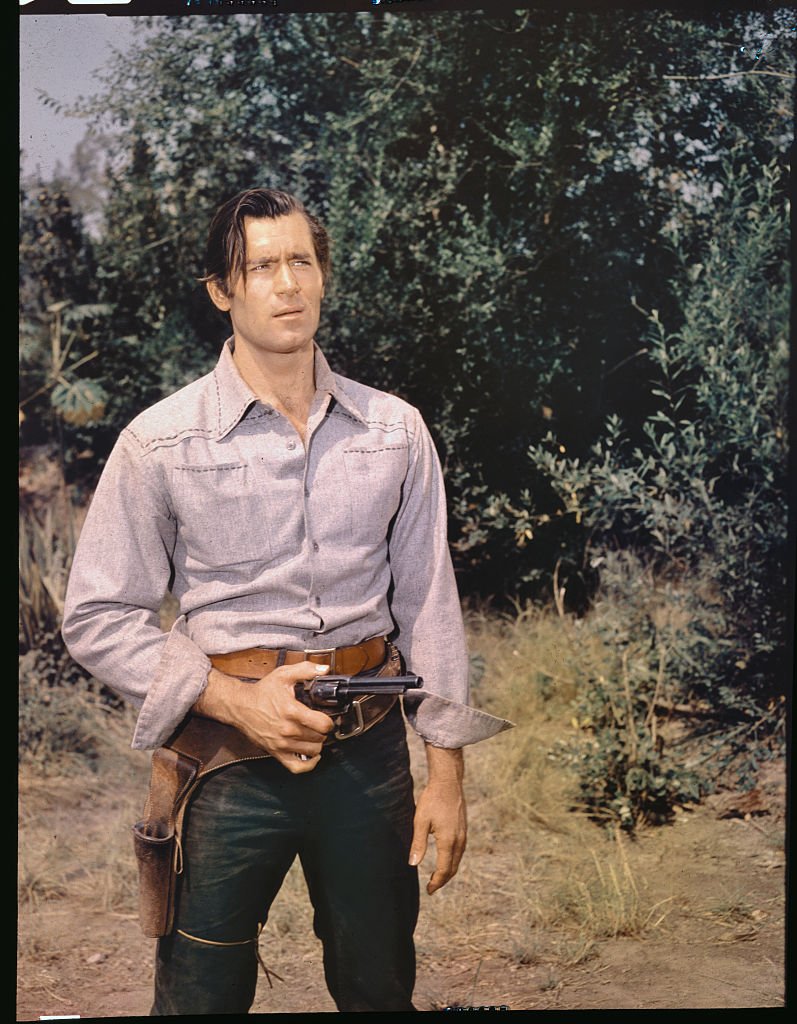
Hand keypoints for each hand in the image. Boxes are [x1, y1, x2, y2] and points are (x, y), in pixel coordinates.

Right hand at [195, 661, 334, 772]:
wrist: (240, 706)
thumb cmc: (261, 692)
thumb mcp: (283, 675)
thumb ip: (306, 669)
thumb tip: (324, 669)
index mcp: (292, 711)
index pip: (322, 724)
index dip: (329, 721)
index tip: (327, 718)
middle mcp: (288, 730)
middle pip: (319, 738)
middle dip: (323, 731)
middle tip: (320, 725)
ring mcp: (282, 743)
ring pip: (312, 751)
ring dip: (317, 744)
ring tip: (315, 736)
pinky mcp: (276, 752)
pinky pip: (297, 767)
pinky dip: (309, 764)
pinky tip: (313, 756)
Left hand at [409, 746, 466, 893]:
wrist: (448, 782)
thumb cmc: (432, 799)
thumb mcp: (420, 821)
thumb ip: (418, 844)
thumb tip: (413, 864)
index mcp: (448, 841)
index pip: (444, 870)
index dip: (436, 882)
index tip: (428, 890)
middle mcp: (459, 840)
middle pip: (453, 868)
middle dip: (443, 880)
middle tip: (432, 887)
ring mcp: (464, 835)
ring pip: (458, 860)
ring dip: (448, 871)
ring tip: (437, 876)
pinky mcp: (464, 829)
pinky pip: (460, 851)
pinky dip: (452, 860)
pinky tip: (445, 858)